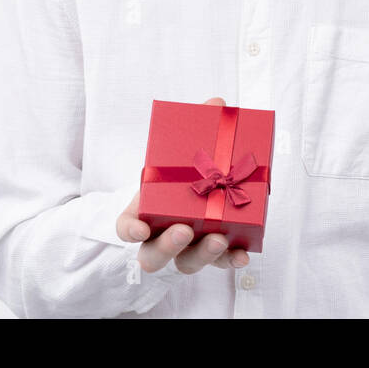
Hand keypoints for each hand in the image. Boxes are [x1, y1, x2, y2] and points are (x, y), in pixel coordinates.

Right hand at [117, 96, 251, 272]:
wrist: (203, 187)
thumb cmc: (184, 168)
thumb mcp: (185, 148)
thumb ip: (197, 127)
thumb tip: (217, 104)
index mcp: (145, 209)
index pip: (126, 226)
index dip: (130, 230)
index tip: (140, 229)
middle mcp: (160, 235)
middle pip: (153, 254)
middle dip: (167, 246)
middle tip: (184, 230)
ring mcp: (186, 248)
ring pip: (185, 263)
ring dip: (202, 255)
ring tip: (219, 239)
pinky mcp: (211, 253)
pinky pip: (218, 264)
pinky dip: (230, 260)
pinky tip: (242, 256)